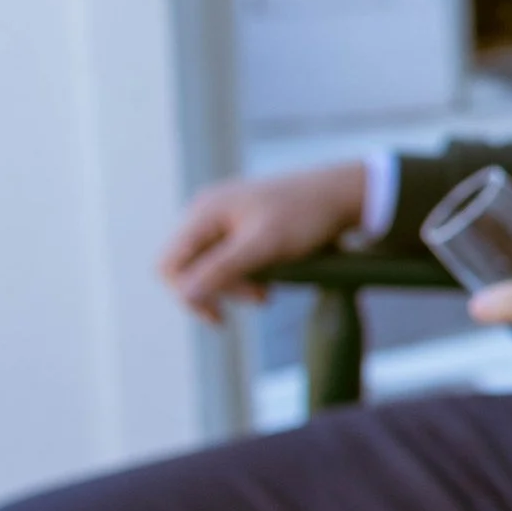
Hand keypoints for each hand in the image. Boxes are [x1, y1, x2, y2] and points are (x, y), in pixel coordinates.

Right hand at [159, 160, 367, 316]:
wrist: (342, 194)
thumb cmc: (304, 216)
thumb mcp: (264, 246)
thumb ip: (223, 270)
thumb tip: (183, 295)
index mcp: (204, 212)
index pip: (169, 265)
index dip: (186, 296)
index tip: (220, 317)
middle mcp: (206, 211)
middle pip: (188, 267)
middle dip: (220, 290)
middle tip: (262, 298)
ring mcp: (221, 216)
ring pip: (209, 265)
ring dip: (235, 285)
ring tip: (269, 292)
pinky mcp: (239, 224)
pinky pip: (227, 258)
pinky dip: (245, 273)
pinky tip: (271, 279)